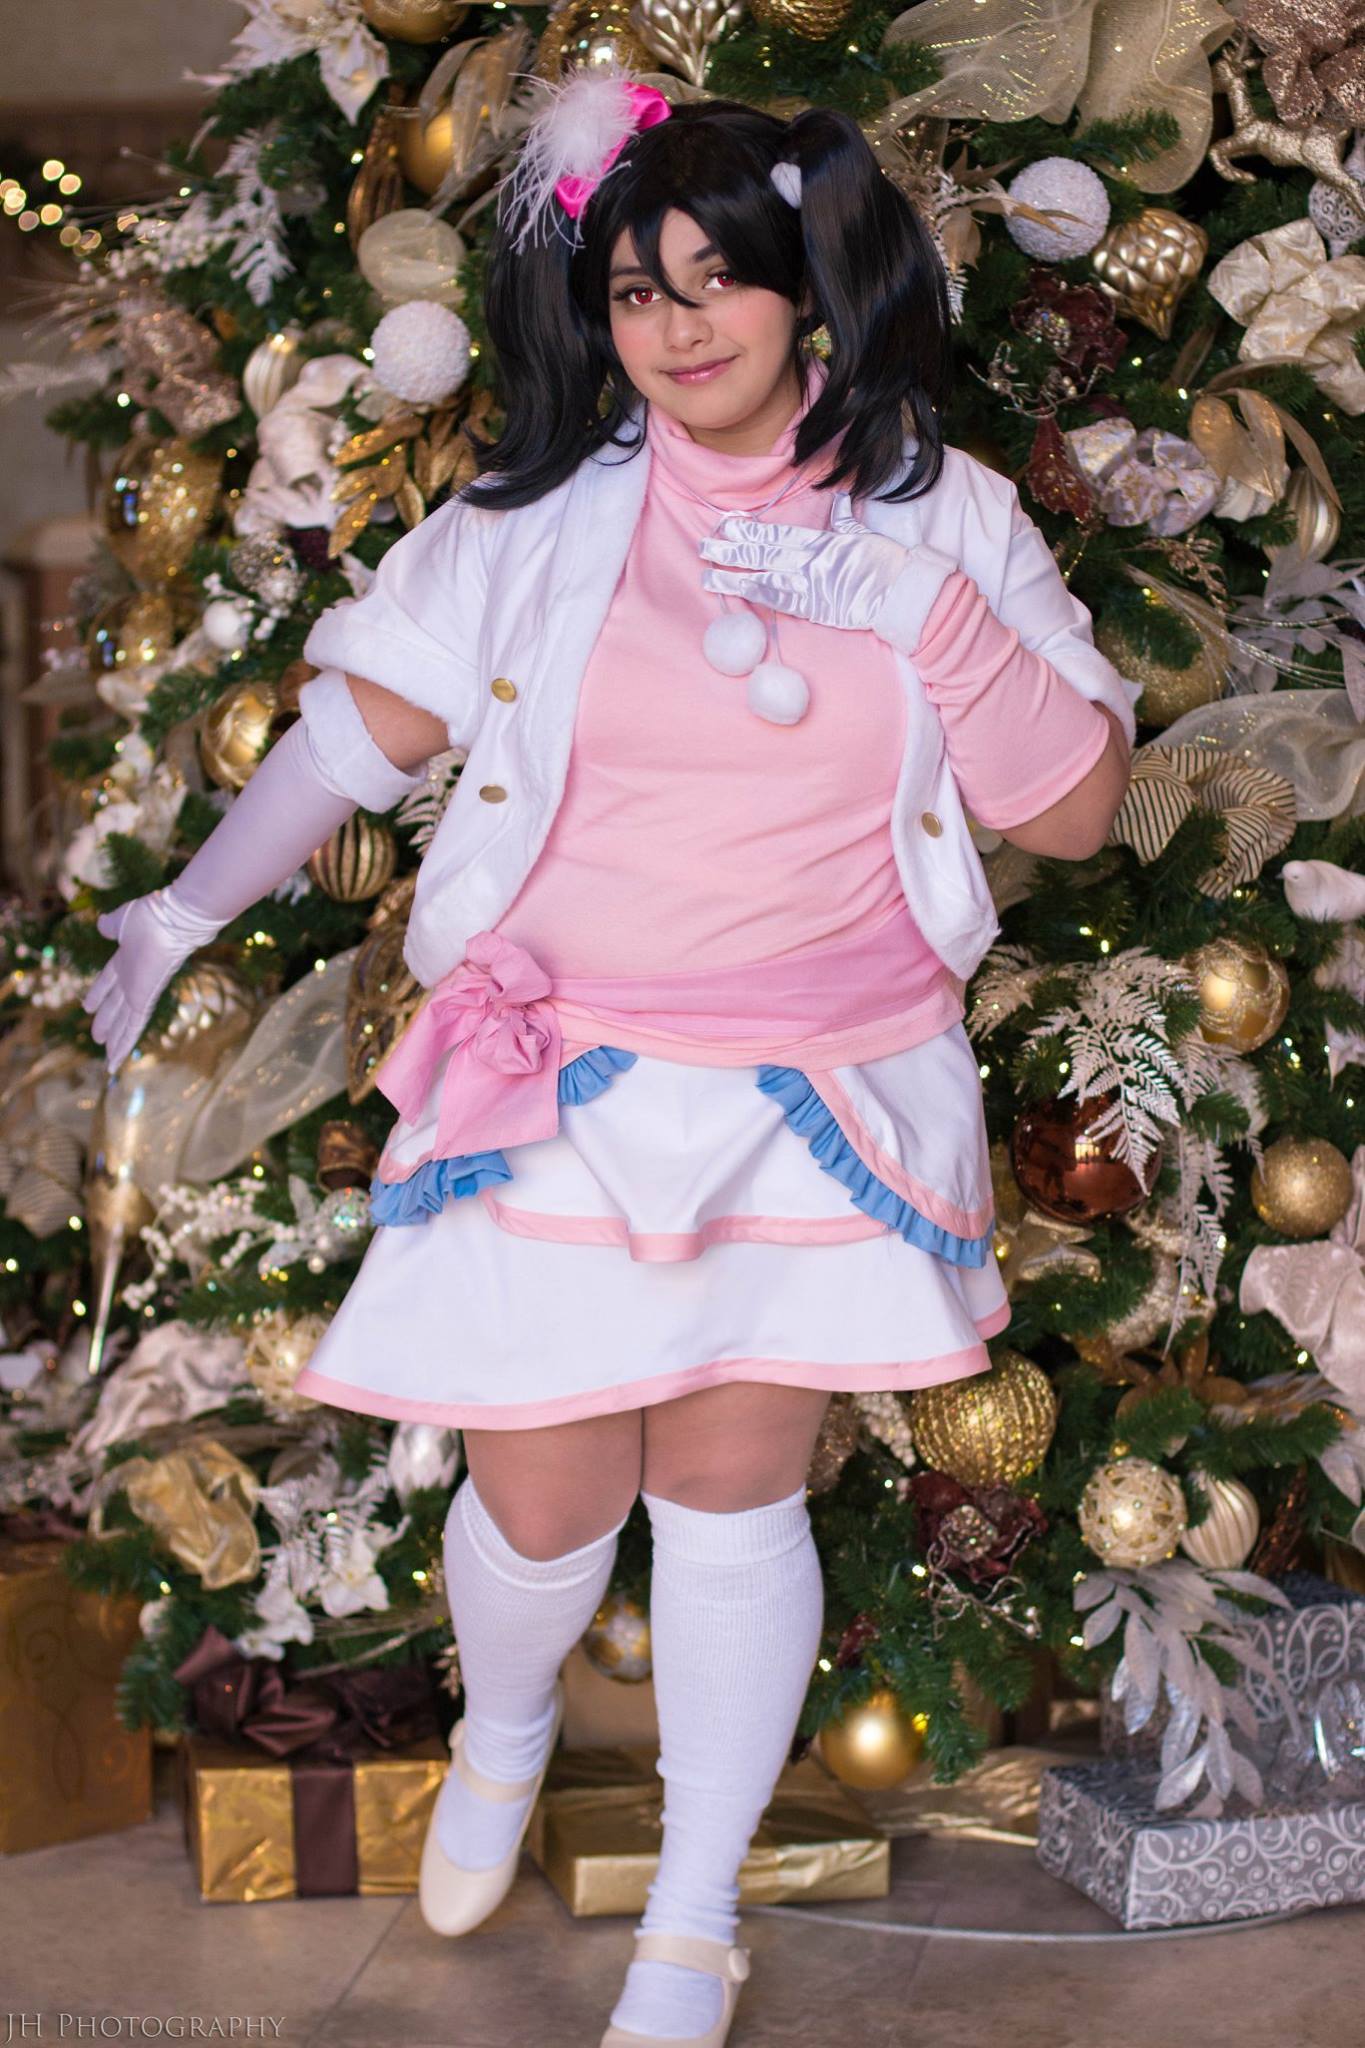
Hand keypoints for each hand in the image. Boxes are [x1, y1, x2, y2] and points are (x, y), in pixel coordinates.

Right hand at [81, 887, 223, 1075]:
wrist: (172, 920)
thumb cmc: (151, 916)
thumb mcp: (123, 919)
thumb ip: (111, 925)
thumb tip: (101, 924)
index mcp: (125, 961)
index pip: (108, 982)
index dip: (97, 994)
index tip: (87, 1006)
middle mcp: (133, 980)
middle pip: (116, 1007)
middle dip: (106, 1022)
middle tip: (96, 1037)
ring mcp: (139, 992)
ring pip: (123, 1023)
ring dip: (114, 1040)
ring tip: (106, 1056)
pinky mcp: (145, 1002)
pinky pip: (132, 1028)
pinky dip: (124, 1045)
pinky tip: (116, 1059)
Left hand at [698, 491, 913, 634]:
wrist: (901, 593)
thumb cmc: (887, 564)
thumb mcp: (864, 534)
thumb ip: (845, 520)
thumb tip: (840, 500)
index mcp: (821, 540)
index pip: (777, 532)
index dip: (749, 529)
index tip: (727, 525)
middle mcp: (809, 559)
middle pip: (762, 552)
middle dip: (731, 549)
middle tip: (704, 546)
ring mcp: (809, 583)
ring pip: (762, 577)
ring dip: (733, 577)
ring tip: (707, 575)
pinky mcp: (813, 607)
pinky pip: (778, 600)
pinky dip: (755, 596)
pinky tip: (736, 594)